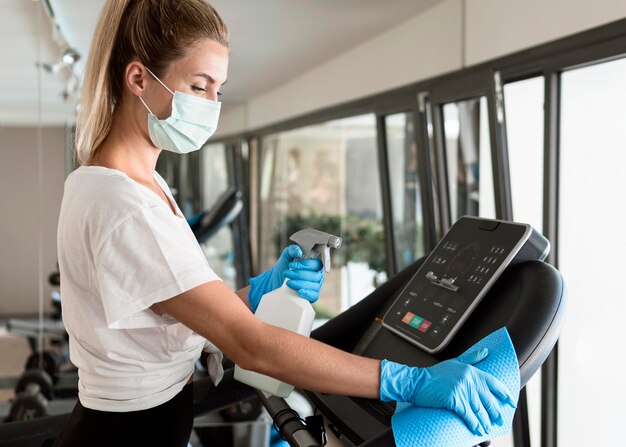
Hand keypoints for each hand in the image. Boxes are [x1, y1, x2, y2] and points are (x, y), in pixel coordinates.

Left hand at [248, 245, 323, 311]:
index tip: (292, 265)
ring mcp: (315, 286)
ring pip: (314, 286)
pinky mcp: (311, 296)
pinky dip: (307, 293)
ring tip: (288, 282)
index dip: (305, 265)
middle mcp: (316, 275)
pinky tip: (299, 291)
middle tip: (287, 273)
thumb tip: (299, 251)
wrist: (274, 282)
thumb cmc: (283, 268)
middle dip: (300, 274)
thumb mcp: (286, 256)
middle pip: (315, 276)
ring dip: (300, 283)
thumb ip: (292, 249)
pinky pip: (314, 296)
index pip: (317, 264)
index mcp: (313, 265)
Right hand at [379, 348, 515, 435]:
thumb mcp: (455, 362)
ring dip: (485, 422)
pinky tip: (477, 429)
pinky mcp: (454, 400)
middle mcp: (469, 380)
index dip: (505, 394)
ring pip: (479, 410)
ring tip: (487, 428)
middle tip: (498, 421)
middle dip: (495, 413)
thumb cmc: (434, 374)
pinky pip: (468, 415)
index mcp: (471, 371)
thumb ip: (472, 358)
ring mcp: (462, 390)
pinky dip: (474, 424)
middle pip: (489, 400)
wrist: (416, 382)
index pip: (494, 383)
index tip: (510, 403)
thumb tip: (485, 352)